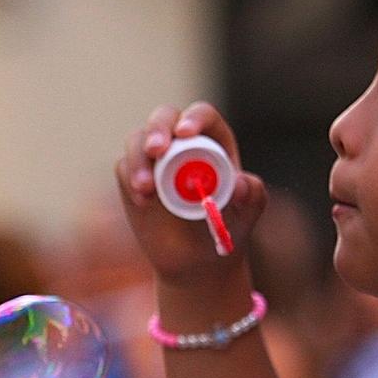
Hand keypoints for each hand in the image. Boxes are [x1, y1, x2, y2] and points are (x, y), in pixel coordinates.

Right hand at [114, 103, 268, 291]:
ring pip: (138, 140)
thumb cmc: (226, 231)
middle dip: (158, 129)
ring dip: (138, 158)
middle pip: (164, 117)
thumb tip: (241, 184)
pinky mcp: (133, 176)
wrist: (196, 261)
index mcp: (214, 142)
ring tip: (145, 189)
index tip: (185, 134)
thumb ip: (252, 197)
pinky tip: (142, 201)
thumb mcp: (247, 216)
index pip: (202, 116)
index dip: (193, 119)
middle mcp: (182, 143)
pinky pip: (125, 166)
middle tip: (157, 151)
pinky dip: (130, 178)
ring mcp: (155, 159)